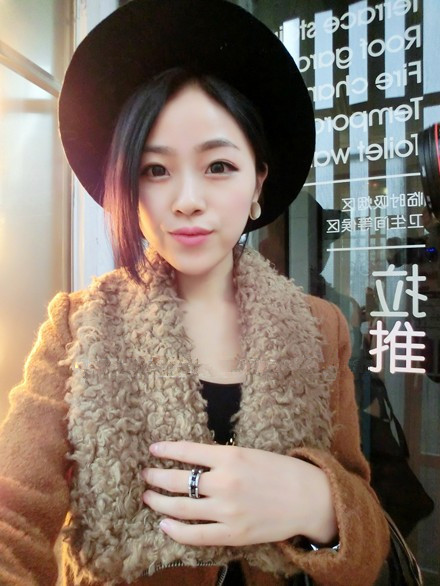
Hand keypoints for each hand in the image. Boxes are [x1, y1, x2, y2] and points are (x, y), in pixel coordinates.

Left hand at [142, 441, 336, 546]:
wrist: (308, 498)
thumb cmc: (281, 471)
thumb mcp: (250, 453)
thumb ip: (222, 458)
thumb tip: (193, 461)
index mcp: (230, 456)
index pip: (187, 451)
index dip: (166, 450)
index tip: (152, 450)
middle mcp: (225, 481)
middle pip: (178, 479)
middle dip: (156, 476)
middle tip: (146, 475)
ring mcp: (227, 510)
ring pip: (181, 507)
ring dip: (159, 501)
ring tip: (148, 497)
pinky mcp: (232, 534)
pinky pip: (195, 534)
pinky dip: (176, 530)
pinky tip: (165, 524)